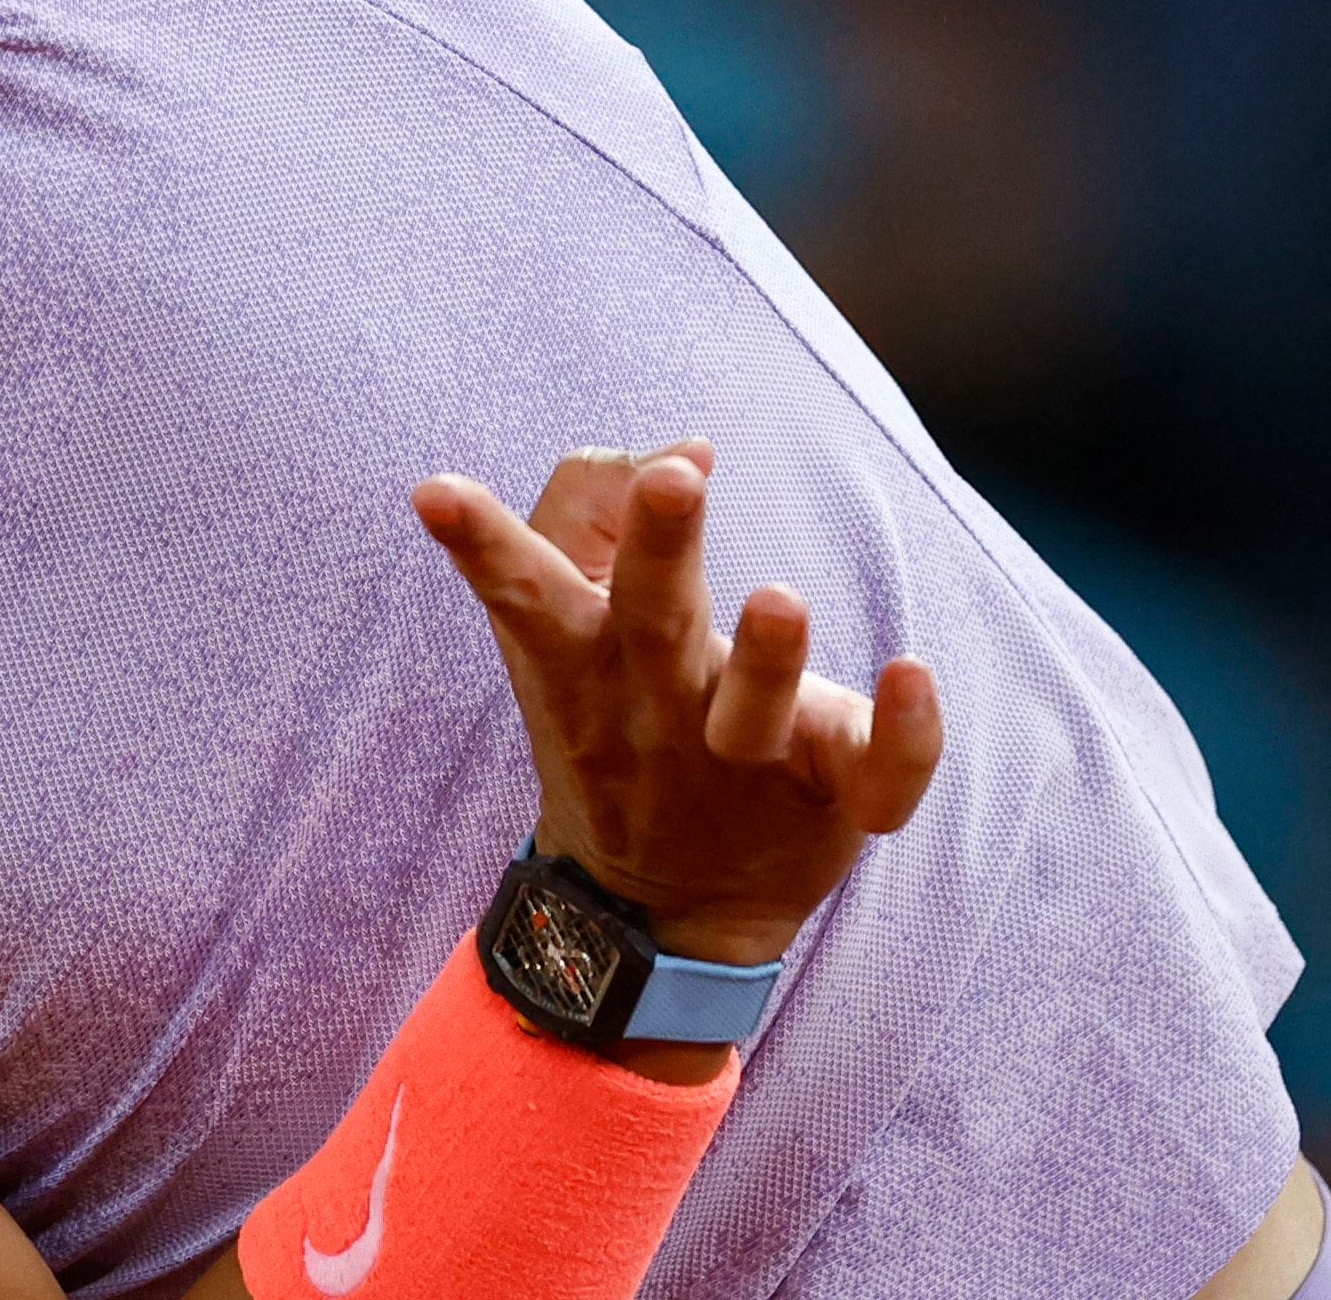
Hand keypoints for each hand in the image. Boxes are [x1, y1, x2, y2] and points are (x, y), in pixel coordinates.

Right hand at [415, 443, 945, 972]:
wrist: (658, 902)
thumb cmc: (611, 717)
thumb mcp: (565, 626)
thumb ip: (592, 509)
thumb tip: (684, 448)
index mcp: (583, 658)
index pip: (523, 591)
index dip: (480, 541)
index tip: (437, 491)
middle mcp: (655, 705)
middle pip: (653, 622)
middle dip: (657, 547)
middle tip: (672, 478)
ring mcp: (742, 761)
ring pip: (754, 713)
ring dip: (769, 659)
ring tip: (779, 598)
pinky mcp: (831, 801)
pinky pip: (877, 780)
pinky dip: (906, 737)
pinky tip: (912, 673)